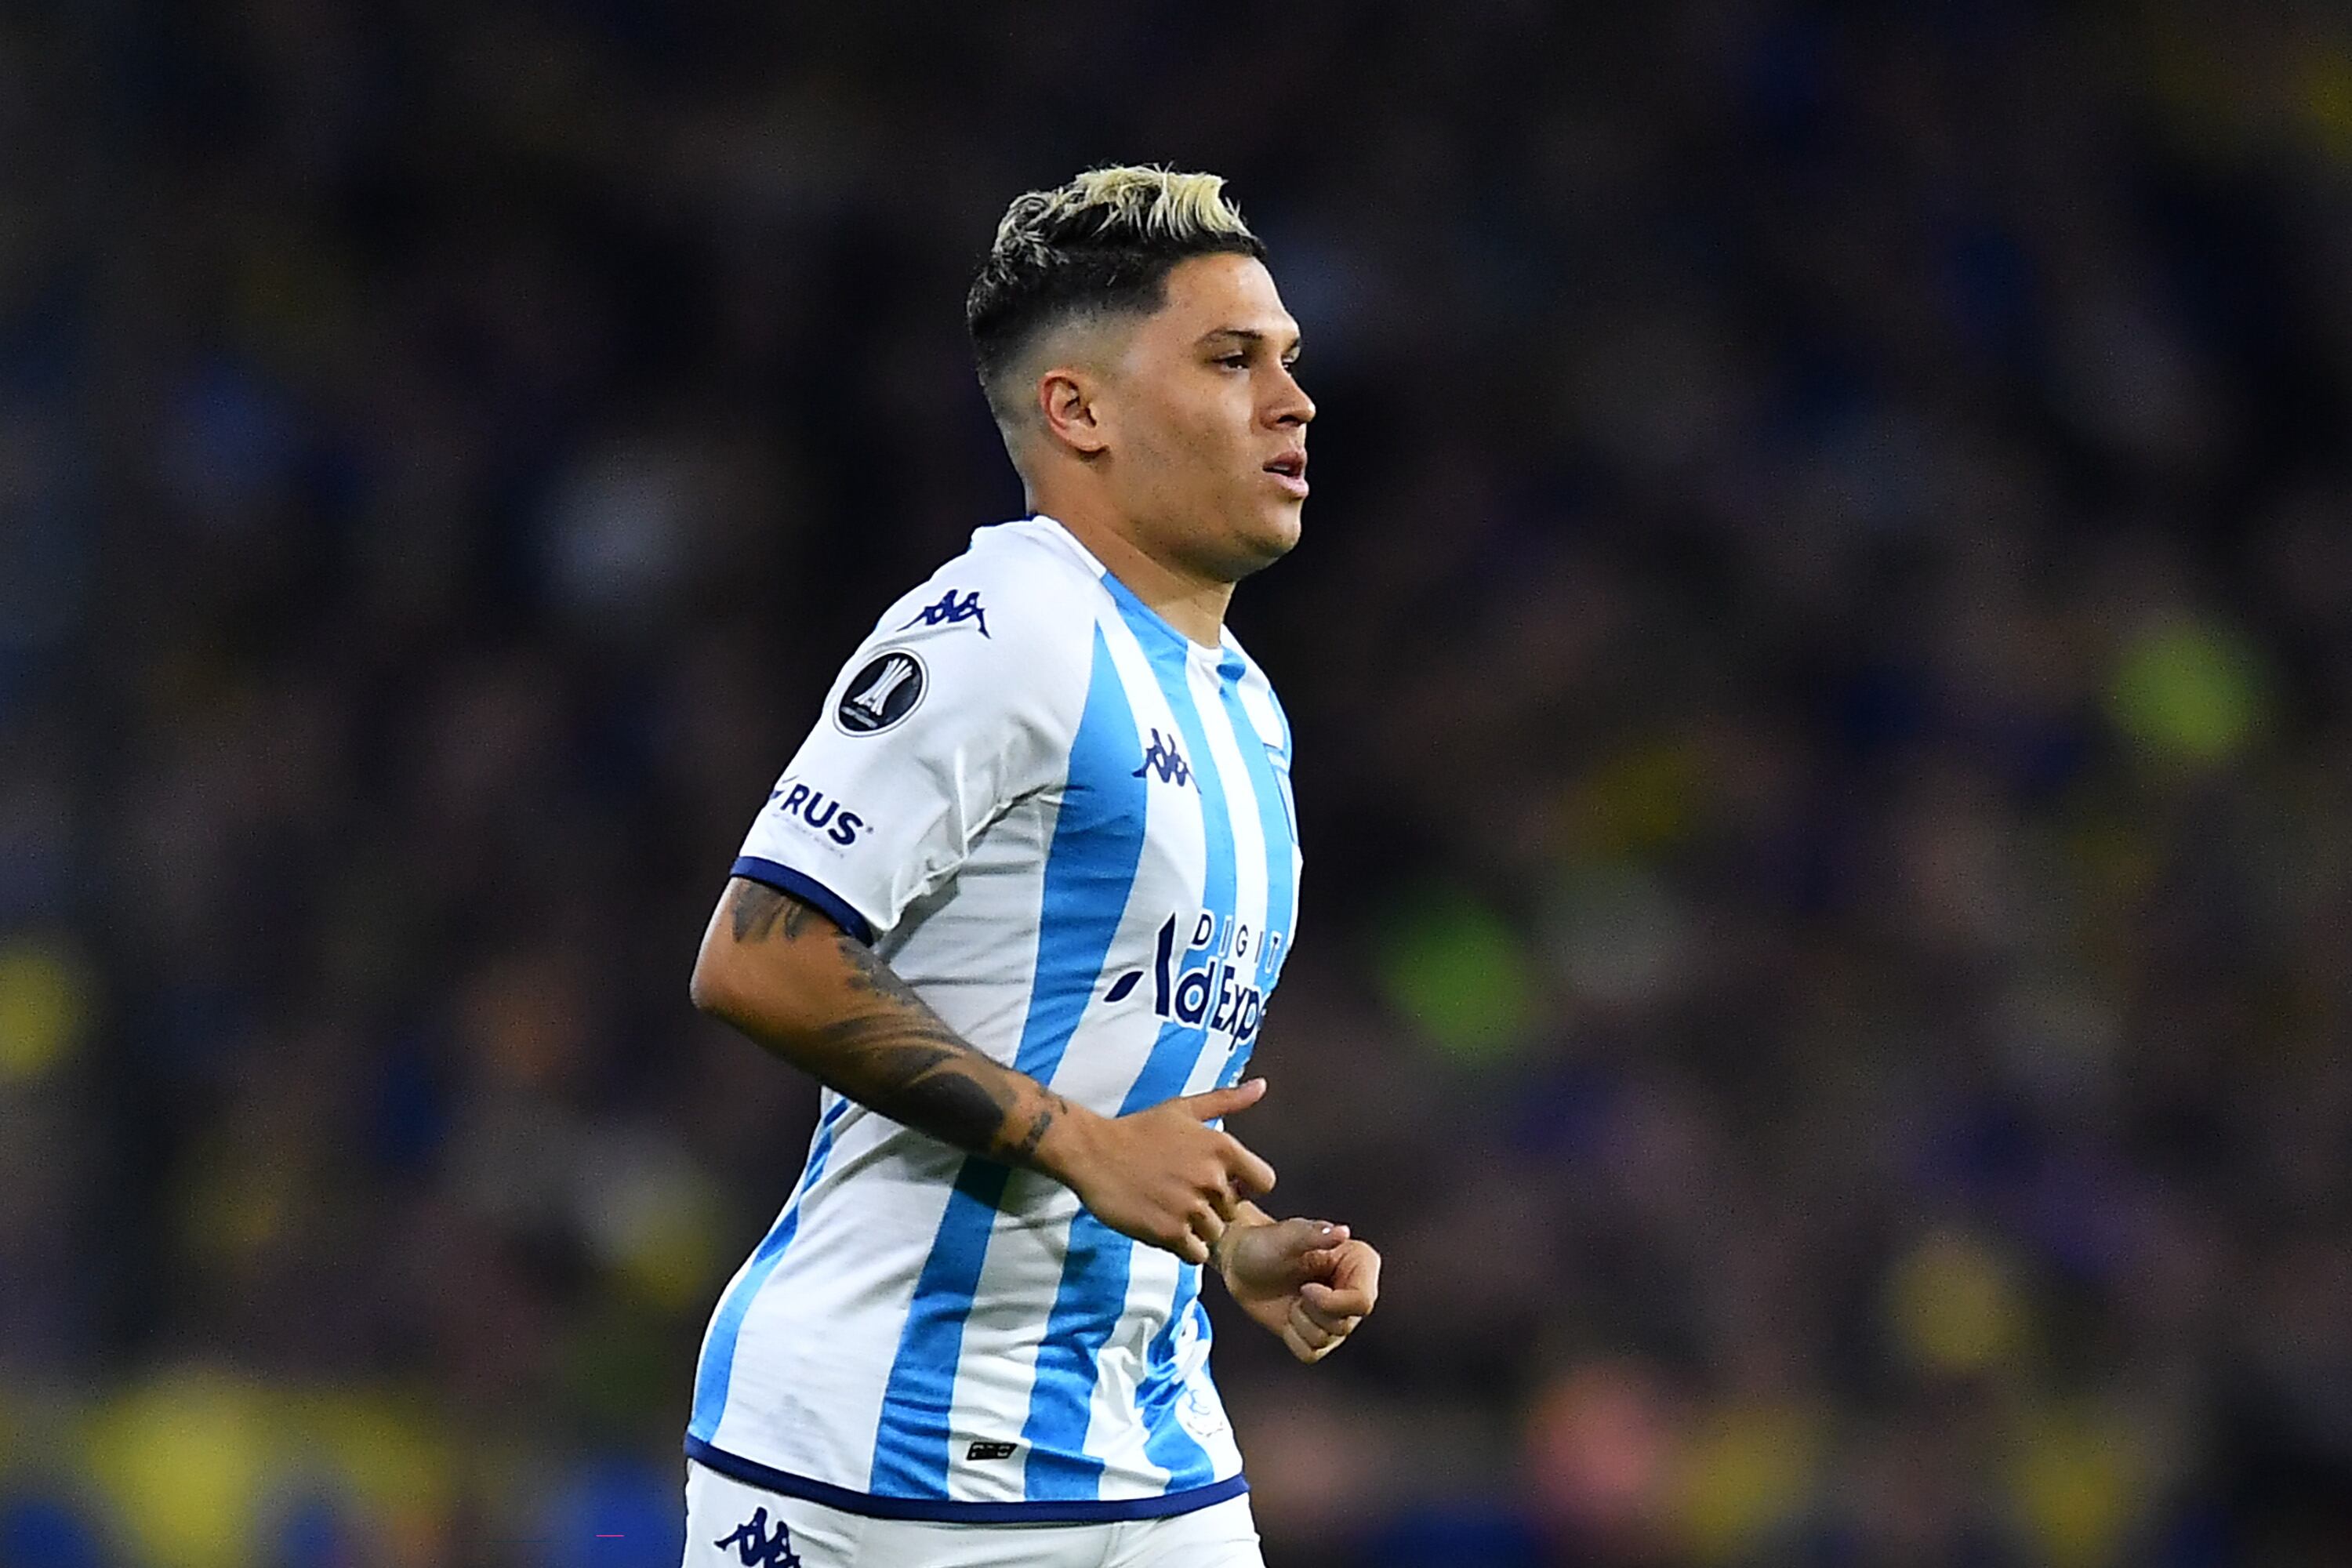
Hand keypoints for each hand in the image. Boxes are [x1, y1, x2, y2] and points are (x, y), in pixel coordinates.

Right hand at [1053, 1078, 1277, 1265]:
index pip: (1264, 1182)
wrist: (1092, 1153)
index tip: (1224, 1183)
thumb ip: (1227, 1100)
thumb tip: (1262, 1086)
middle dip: (1214, 1207)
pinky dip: (1183, 1246)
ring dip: (1197, 1228)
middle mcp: (1211, 1178)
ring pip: (1215, 1234)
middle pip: (1234, 1211)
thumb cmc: (1139, 1130)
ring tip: (1170, 1208)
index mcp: (1221, 1148)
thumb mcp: (1184, 1108)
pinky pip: (1196, 1254)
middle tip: (1183, 1193)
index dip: (1246, 1186)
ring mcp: (1190, 1207)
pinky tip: (1163, 1225)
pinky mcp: (1169, 1232)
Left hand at [1218, 1216, 1380, 1362]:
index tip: (1305, 1288)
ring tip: (1292, 1299)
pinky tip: (1287, 1315)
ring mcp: (1338, 1316)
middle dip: (1310, 1310)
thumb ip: (1314, 1235)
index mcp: (1360, 1263)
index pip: (1362, 1302)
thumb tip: (1341, 1232)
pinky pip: (1310, 1353)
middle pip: (1344, 1325)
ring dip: (1299, 1322)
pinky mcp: (1319, 1335)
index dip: (1332, 1303)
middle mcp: (1355, 1291)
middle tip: (1297, 1288)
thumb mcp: (1288, 1235)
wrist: (1242, 1263)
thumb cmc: (1267, 1242)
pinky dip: (1292, 1337)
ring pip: (1326, 1340)